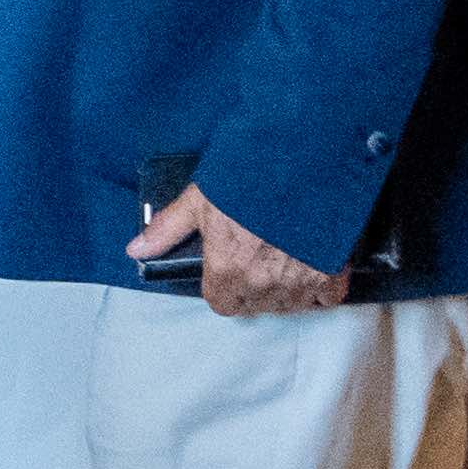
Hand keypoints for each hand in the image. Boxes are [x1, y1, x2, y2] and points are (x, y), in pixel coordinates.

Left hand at [125, 181, 347, 318]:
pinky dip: (322, 288)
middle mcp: (262, 285)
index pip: (221, 303)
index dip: (223, 288)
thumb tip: (135, 250)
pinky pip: (326, 298)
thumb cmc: (248, 178)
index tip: (230, 270)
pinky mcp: (333, 275)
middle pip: (256, 305)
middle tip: (260, 261)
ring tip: (287, 261)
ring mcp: (299, 283)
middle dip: (255, 290)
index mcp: (227, 271)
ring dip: (287, 290)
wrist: (305, 163)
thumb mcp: (199, 199)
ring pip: (290, 304)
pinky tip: (315, 266)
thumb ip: (168, 228)